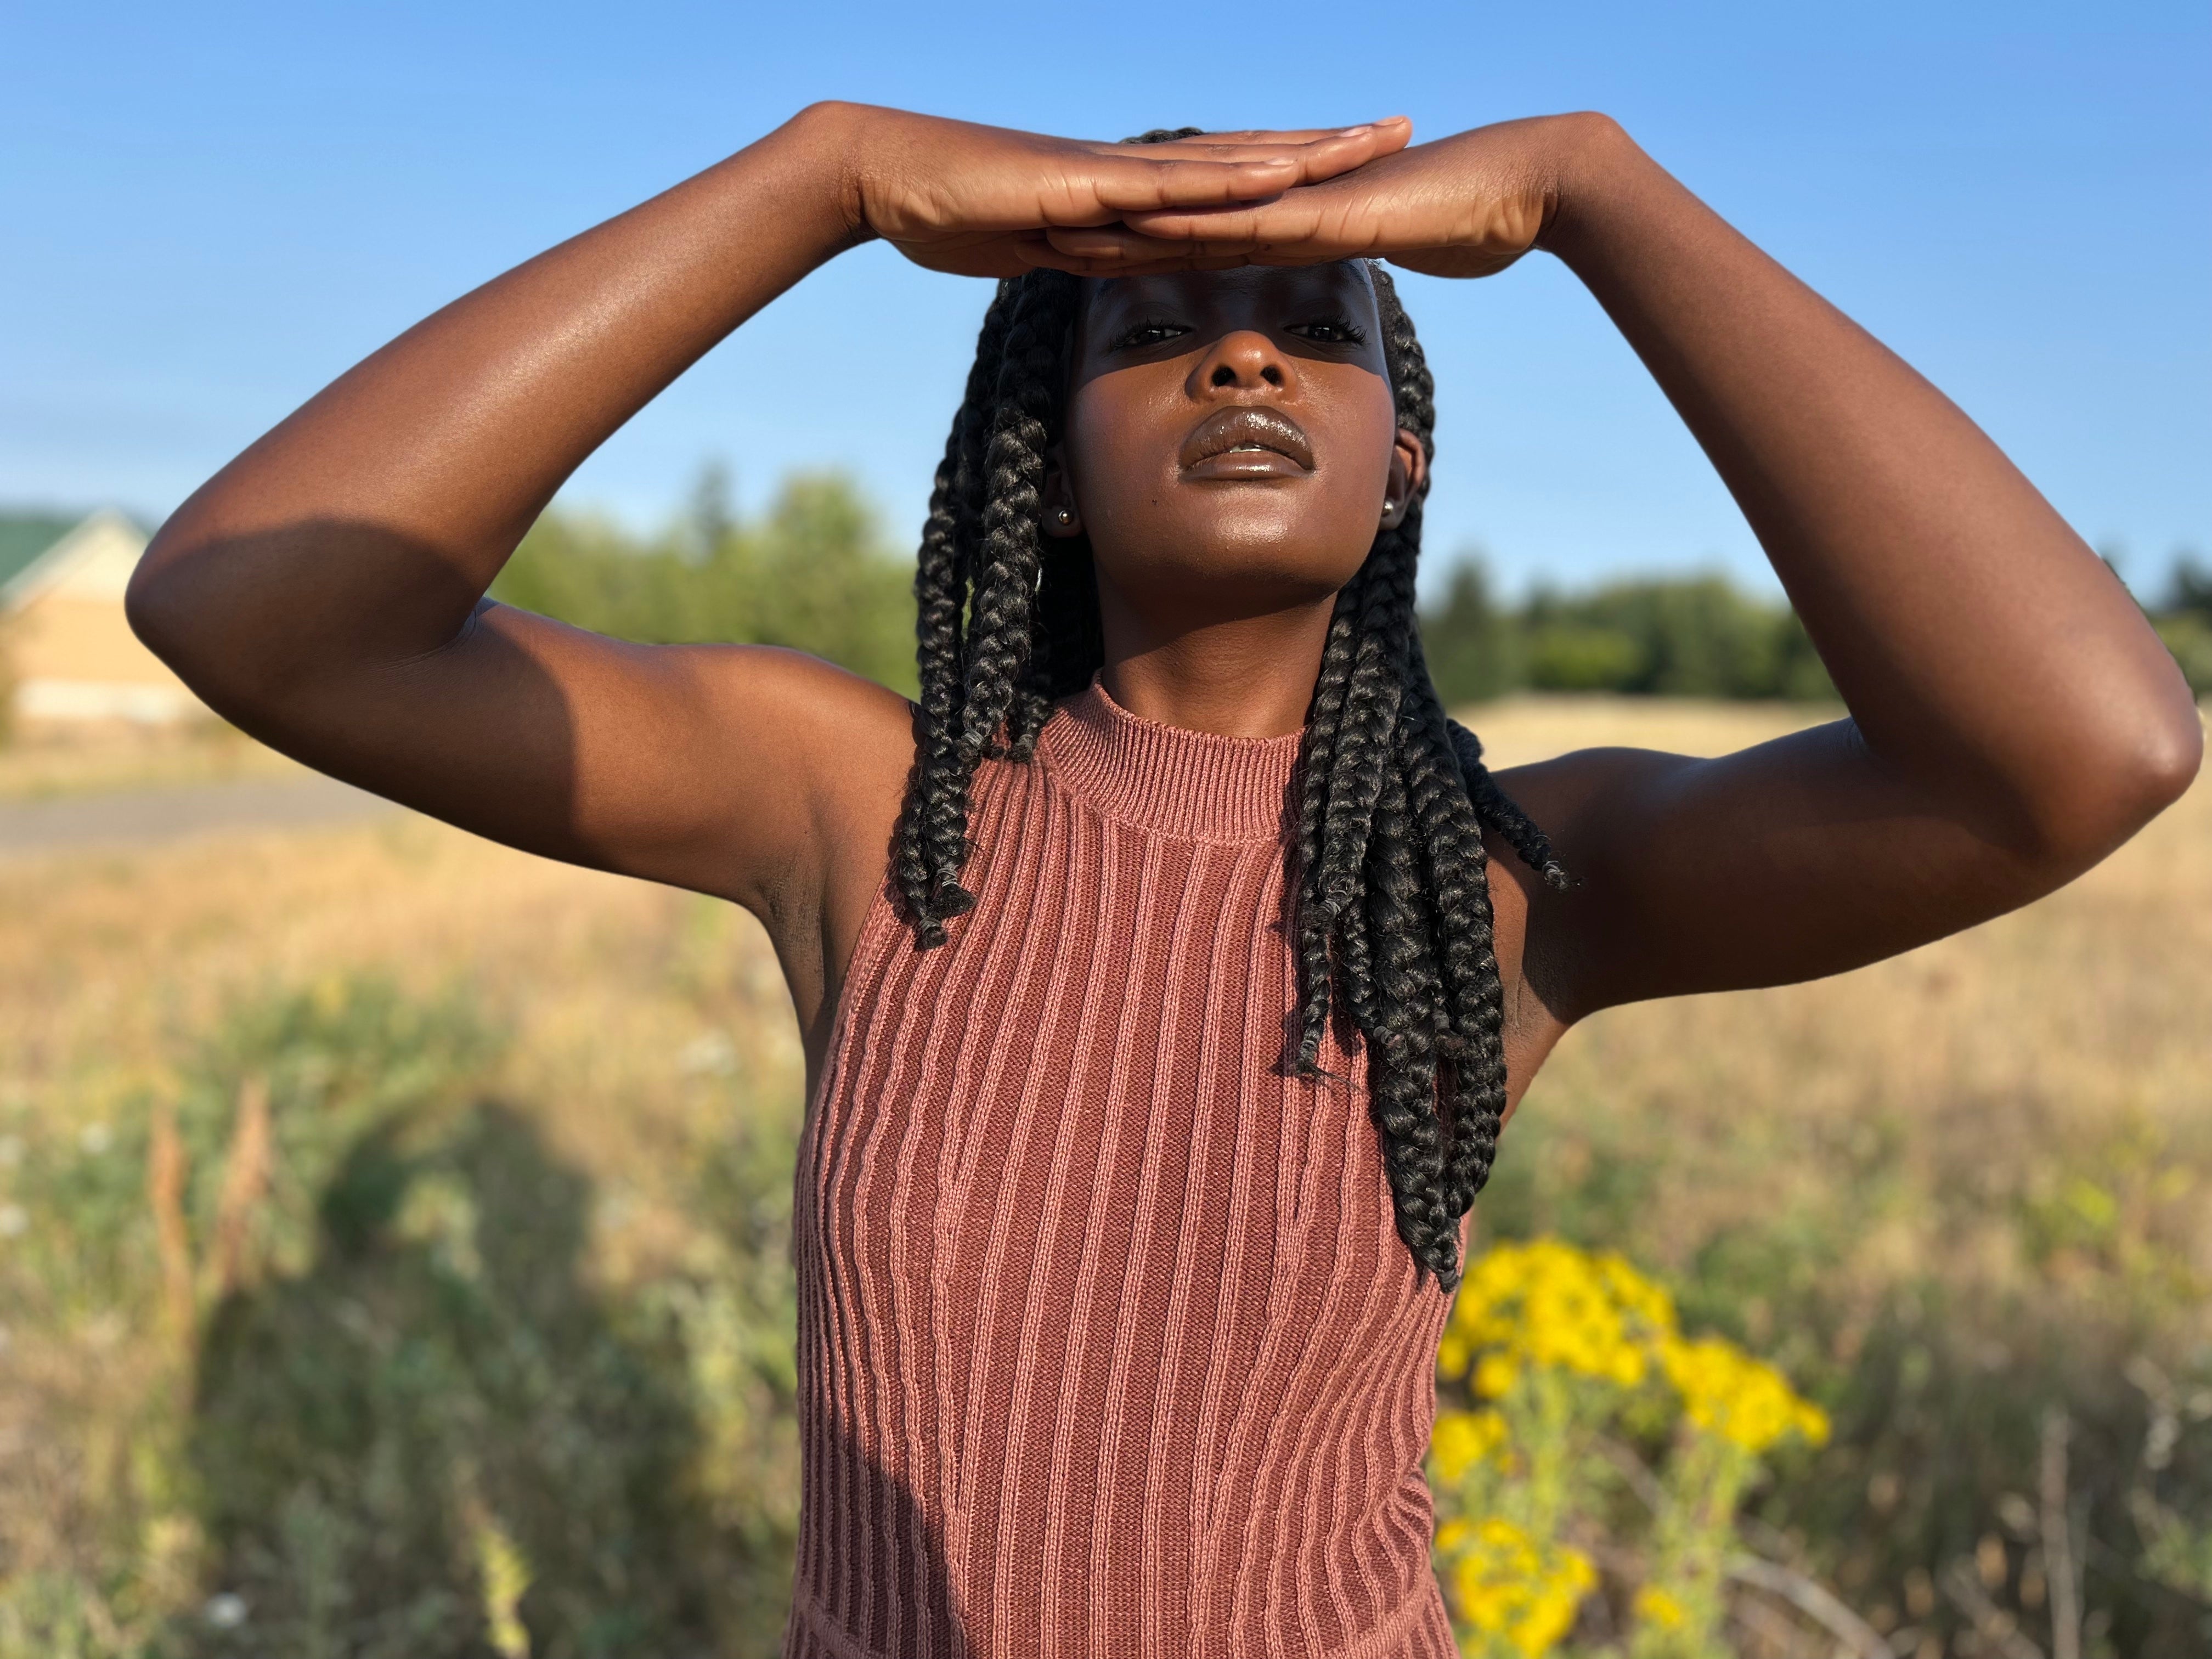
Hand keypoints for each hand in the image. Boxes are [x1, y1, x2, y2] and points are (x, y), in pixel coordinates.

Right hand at [818, 103, 1414, 277]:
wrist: (886, 182)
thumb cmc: (950, 212)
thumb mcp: (1037, 244)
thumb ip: (1081, 250)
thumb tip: (1114, 265)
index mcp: (1124, 186)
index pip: (1225, 175)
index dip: (1289, 166)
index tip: (1350, 162)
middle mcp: (1132, 168)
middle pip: (1246, 154)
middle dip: (1324, 146)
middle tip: (1397, 128)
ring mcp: (1113, 169)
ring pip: (1226, 160)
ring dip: (1300, 152)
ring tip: (1368, 142)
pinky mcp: (1088, 181)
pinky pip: (1173, 182)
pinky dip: (1231, 179)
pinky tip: (1283, 173)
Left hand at [1018, 114, 1602, 279]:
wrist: (1536, 187)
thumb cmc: (1483, 221)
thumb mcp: (1402, 254)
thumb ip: (1367, 266)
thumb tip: (1350, 291)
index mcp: (1300, 218)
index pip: (1208, 234)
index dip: (1146, 243)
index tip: (1089, 254)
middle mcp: (1290, 203)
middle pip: (1183, 220)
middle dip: (1109, 232)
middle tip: (1037, 238)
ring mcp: (1306, 201)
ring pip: (1198, 214)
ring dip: (1128, 225)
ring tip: (1058, 232)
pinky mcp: (1328, 209)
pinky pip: (1247, 217)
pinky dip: (1192, 219)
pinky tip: (1140, 221)